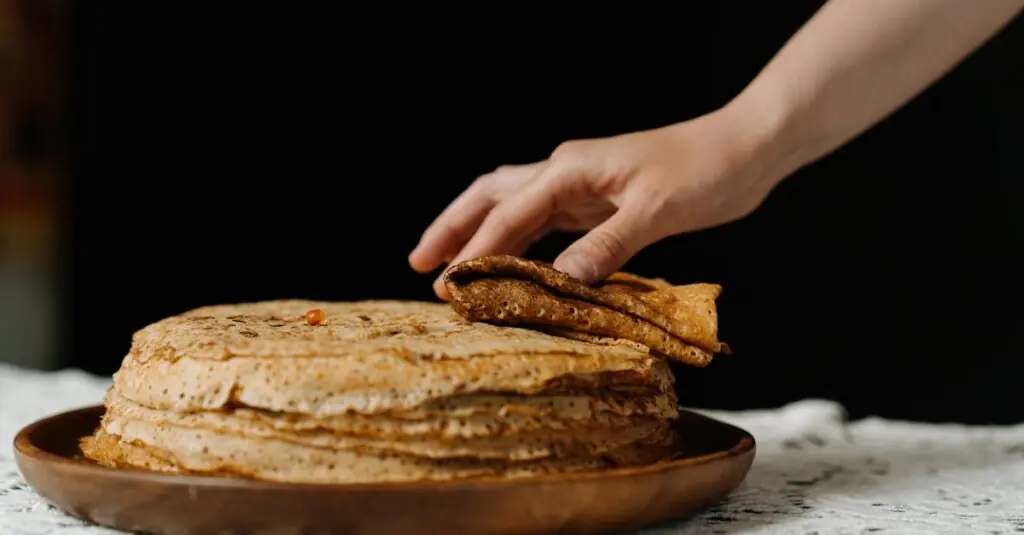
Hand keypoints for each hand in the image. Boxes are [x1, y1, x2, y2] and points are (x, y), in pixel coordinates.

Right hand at [409, 106, 786, 299]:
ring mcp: (580, 185)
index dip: (475, 250)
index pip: (509, 213)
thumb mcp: (657, 209)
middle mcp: (566, 173)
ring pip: (513, 207)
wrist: (744, 147)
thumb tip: (562, 281)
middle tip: (420, 264)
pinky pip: (544, 222)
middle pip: (491, 197)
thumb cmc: (705, 171)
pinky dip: (519, 243)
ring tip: (451, 267)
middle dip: (453, 228)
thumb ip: (609, 244)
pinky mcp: (598, 200)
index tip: (448, 284)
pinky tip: (513, 264)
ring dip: (480, 235)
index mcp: (570, 170)